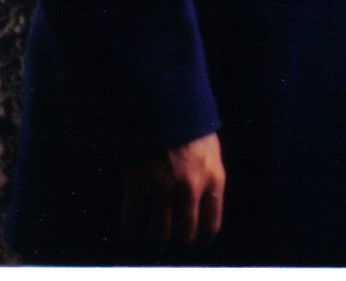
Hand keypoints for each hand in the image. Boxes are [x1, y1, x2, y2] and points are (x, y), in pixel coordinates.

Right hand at [121, 132, 225, 247]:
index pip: (211, 225)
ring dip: (154, 238)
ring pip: (159, 234)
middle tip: (171, 240)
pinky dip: (131, 230)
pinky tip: (132, 230)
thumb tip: (201, 209)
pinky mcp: (138, 185)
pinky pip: (132, 222)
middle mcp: (191, 188)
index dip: (201, 239)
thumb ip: (208, 180)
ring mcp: (164, 188)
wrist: (166, 102)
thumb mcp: (210, 152)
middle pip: (184, 234)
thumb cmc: (190, 125)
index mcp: (214, 178)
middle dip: (177, 240)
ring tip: (151, 236)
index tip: (195, 243)